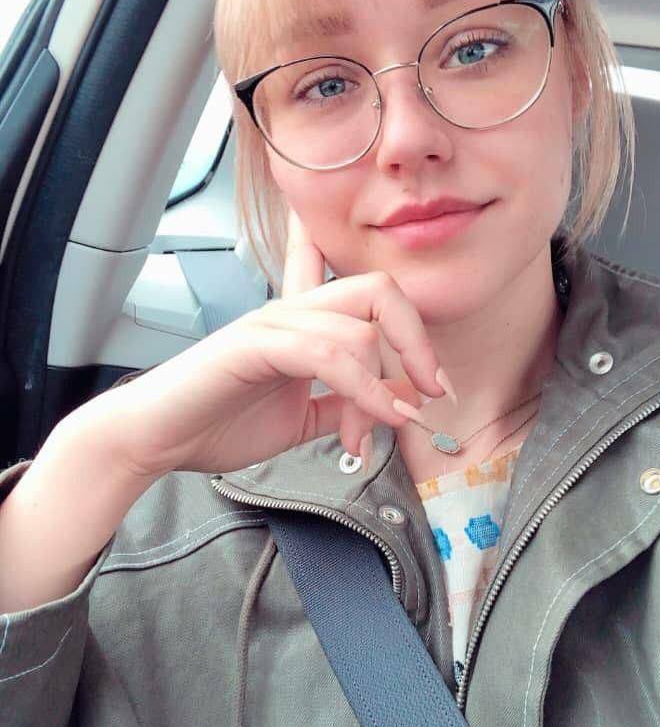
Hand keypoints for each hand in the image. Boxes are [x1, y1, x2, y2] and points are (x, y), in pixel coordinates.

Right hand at [89, 208, 444, 478]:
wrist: (157, 437)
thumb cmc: (218, 422)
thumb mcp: (301, 419)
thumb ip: (344, 406)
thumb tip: (394, 406)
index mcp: (304, 323)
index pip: (359, 290)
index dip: (410, 325)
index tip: (434, 379)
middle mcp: (293, 311)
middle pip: (379, 291)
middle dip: (418, 341)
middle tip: (432, 393)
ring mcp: (275, 321)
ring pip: (360, 327)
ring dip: (388, 386)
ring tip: (388, 428)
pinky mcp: (256, 343)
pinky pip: (328, 356)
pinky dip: (364, 391)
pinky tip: (373, 423)